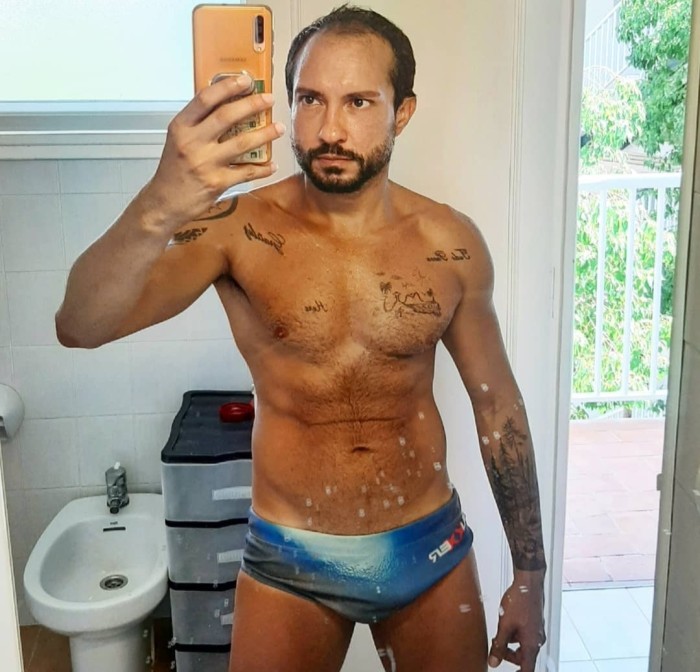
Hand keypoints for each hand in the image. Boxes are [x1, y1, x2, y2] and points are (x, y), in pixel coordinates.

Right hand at [142, 73, 285, 228]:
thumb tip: (227, 104)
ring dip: (265, 134)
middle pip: (227, 116)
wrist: (164, 202)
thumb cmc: (174, 170)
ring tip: (279, 128)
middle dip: (252, 105)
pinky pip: (246, 172)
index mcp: (181, 127)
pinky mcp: (217, 183)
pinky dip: (262, 169)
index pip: (205, 99)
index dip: (228, 86)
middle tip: (269, 99)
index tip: (246, 80)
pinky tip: (272, 165)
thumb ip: (199, 124)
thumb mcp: (178, 140)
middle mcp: (192, 142)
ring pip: (242, 143)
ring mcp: (205, 163)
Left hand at [488, 572, 545, 671]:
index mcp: (531, 644)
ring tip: (498, 635)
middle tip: (496, 650)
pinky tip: (505, 625)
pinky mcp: (534, 623)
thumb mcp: (504, 625)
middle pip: (524, 658)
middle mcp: (537, 640)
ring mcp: (536, 631)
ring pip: (523, 646)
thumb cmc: (520, 601)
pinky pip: (524, 636)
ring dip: (511, 644)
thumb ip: (499, 645)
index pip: (527, 669)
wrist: (528, 583)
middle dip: (509, 656)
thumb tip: (494, 661)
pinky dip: (514, 635)